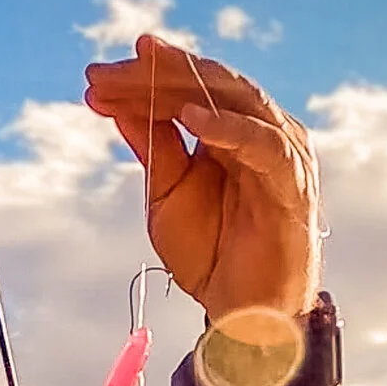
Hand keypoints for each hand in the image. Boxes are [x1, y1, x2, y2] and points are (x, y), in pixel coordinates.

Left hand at [83, 34, 321, 319]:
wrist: (243, 312)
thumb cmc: (211, 253)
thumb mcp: (167, 193)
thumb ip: (153, 146)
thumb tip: (118, 103)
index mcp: (230, 130)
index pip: (187, 88)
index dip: (141, 79)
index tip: (95, 78)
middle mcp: (259, 130)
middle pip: (207, 83)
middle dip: (153, 74)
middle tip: (106, 72)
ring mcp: (280, 151)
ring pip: (234, 98)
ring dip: (183, 85)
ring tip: (140, 73)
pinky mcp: (292, 181)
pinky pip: (262, 144)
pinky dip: (227, 127)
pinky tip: (190, 117)